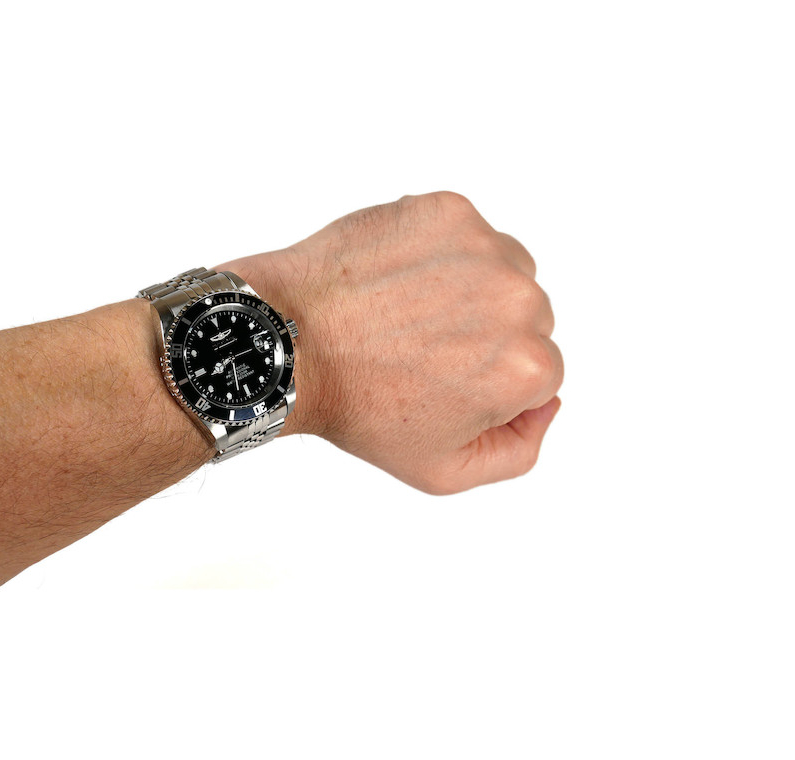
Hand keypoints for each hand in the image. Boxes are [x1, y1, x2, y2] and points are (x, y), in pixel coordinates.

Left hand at [217, 191, 562, 494]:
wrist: (290, 341)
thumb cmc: (357, 407)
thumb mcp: (443, 471)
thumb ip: (518, 451)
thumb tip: (547, 404)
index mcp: (527, 365)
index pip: (541, 371)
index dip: (492, 382)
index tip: (444, 381)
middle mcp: (518, 299)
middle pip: (528, 316)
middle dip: (487, 333)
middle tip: (423, 349)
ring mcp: (483, 248)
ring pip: (504, 270)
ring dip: (471, 288)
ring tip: (408, 314)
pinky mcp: (448, 211)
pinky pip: (465, 236)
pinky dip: (439, 253)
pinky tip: (396, 281)